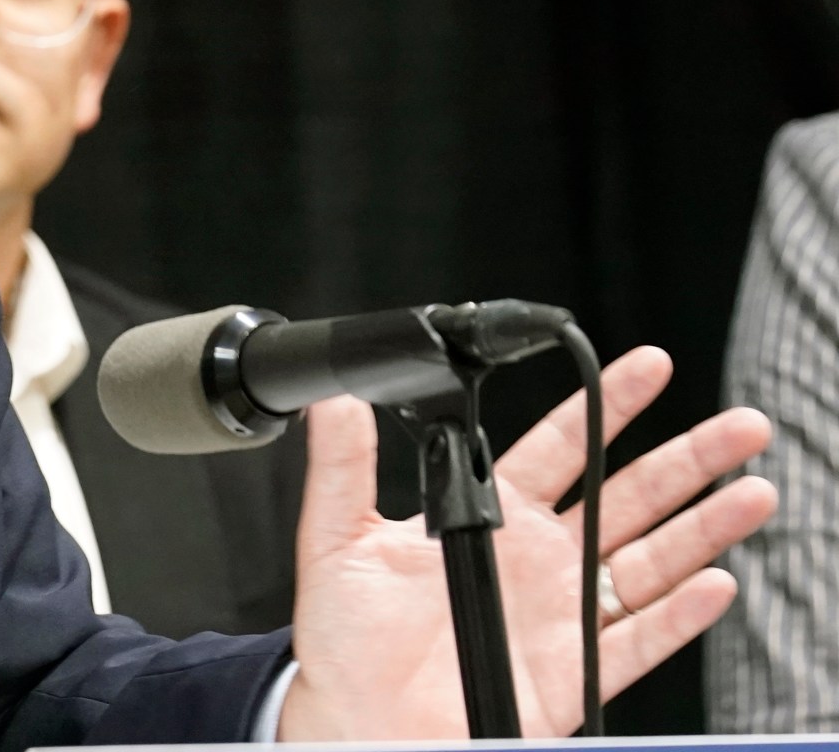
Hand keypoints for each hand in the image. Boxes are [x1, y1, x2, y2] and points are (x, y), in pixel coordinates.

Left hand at [277, 346, 776, 739]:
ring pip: (650, 561)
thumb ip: (340, 469)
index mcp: (485, 519)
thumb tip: (332, 403)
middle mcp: (535, 559)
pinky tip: (714, 584)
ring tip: (750, 491)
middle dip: (686, 458)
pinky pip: (638, 639)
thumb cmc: (345, 643)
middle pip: (626, 496)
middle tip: (736, 426)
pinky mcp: (576, 671)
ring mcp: (562, 614)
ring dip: (704, 528)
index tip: (642, 367)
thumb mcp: (335, 543)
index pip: (557, 447)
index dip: (602, 406)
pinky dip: (680, 615)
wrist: (356, 723)